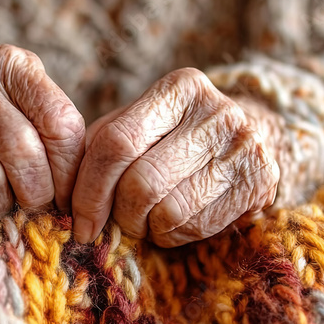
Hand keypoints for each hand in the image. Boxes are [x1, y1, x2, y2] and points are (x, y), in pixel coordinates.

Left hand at [71, 68, 279, 247]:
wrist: (254, 138)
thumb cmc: (174, 138)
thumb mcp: (138, 126)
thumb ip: (100, 148)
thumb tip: (62, 194)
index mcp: (179, 88)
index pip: (116, 143)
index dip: (89, 190)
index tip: (79, 221)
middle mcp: (217, 110)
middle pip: (142, 183)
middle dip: (120, 215)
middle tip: (118, 223)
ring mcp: (245, 145)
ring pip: (169, 212)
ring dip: (148, 228)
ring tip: (149, 220)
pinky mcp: (261, 180)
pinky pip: (198, 227)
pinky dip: (176, 235)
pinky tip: (177, 222)